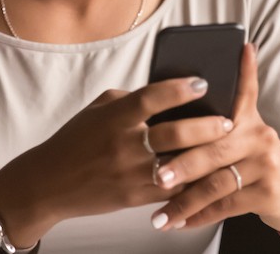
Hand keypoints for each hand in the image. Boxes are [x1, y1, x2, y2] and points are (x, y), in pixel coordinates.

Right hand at [0, 76, 234, 245]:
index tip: (203, 82)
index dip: (180, 89)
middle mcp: (123, 144)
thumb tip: (166, 92)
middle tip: (229, 120)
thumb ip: (130, 100)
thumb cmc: (75, 140)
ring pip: (178, 165)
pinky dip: (192, 183)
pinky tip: (210, 175)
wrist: (49, 183)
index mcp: (114, 117)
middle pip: (175, 133)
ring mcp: (130, 173)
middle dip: (207, 126)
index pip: (152, 97)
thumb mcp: (98, 110)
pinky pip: (171, 190)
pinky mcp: (134, 197)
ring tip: (227, 148)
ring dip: (206, 156)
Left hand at [147, 44, 279, 240]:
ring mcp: (266, 163)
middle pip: (213, 146)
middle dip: (180, 163)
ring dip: (184, 200)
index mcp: (249, 119)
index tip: (240, 47)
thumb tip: (172, 117)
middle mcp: (259, 135)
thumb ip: (216, 128)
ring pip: (216, 181)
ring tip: (160, 214)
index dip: (243, 68)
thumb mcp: (245, 140)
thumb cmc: (258, 167)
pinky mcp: (268, 191)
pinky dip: (200, 216)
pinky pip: (226, 205)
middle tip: (154, 175)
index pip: (244, 89)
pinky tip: (180, 223)